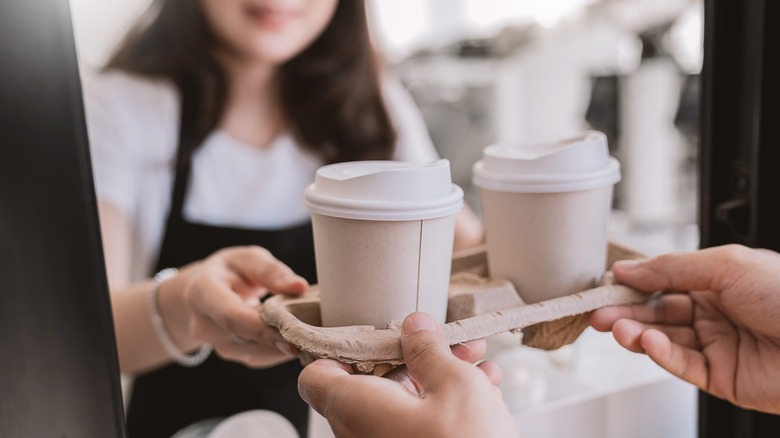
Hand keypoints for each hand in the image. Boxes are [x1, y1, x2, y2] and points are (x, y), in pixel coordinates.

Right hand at [160, 245, 307, 367]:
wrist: (200, 293)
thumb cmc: (228, 271)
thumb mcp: (247, 259)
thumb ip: (271, 271)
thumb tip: (299, 287)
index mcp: (203, 294)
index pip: (232, 318)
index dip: (264, 328)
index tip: (295, 334)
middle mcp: (204, 325)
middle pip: (246, 339)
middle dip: (282, 339)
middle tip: (317, 337)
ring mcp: (217, 344)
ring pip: (255, 353)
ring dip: (285, 347)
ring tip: (314, 336)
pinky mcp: (232, 355)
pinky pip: (259, 358)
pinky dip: (281, 351)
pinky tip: (301, 340)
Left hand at [298, 312, 517, 437]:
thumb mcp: (456, 385)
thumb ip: (430, 351)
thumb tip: (415, 328)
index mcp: (356, 409)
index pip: (317, 377)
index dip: (340, 350)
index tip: (376, 335)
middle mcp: (360, 435)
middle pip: (372, 385)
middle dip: (414, 359)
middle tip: (447, 345)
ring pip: (403, 406)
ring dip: (439, 381)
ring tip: (478, 366)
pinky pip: (417, 429)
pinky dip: (445, 409)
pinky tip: (485, 394)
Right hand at [590, 244, 779, 413]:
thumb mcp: (726, 265)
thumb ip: (671, 267)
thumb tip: (628, 268)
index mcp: (718, 281)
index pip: (664, 281)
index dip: (634, 283)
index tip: (606, 283)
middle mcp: (715, 312)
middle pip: (658, 311)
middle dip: (626, 311)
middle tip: (598, 311)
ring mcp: (717, 346)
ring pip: (664, 338)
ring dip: (637, 333)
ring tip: (616, 328)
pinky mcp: (721, 378)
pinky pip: (683, 364)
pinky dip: (662, 354)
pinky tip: (649, 342)